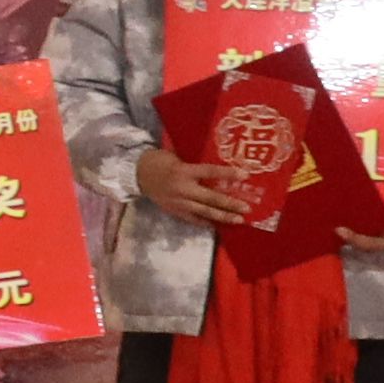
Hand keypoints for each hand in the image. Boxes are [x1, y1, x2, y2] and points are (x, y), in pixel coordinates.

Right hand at [131, 146, 264, 228]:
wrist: (136, 174)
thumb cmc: (158, 161)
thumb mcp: (176, 157)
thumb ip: (193, 166)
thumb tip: (216, 171)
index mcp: (183, 171)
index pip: (210, 172)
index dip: (228, 174)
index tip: (246, 175)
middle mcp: (182, 188)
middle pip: (210, 198)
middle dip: (230, 203)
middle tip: (247, 208)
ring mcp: (178, 202)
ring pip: (204, 211)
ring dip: (223, 216)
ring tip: (238, 220)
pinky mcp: (174, 210)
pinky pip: (193, 218)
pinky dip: (205, 222)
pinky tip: (218, 225)